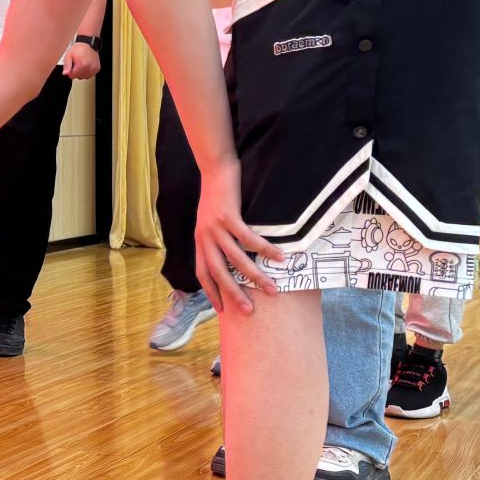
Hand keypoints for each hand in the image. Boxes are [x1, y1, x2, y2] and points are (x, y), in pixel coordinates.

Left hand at [60, 43, 100, 80]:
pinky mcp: (97, 68)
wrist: (88, 43)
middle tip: (77, 63)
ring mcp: (94, 69)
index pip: (72, 76)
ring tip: (82, 64)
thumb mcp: (69, 55)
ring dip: (82, 73)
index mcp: (81, 65)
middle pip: (78, 77)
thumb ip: (67, 66)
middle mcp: (88, 68)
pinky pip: (90, 74)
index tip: (71, 65)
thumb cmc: (79, 48)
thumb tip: (65, 73)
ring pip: (85, 77)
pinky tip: (86, 65)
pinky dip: (88, 71)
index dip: (70, 71)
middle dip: (76, 72)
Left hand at [193, 164, 284, 313]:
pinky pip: (248, 238)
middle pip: (219, 273)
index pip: (203, 274)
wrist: (215, 168)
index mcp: (200, 241)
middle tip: (249, 311)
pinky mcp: (227, 216)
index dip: (212, 292)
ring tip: (271, 289)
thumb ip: (218, 240)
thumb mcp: (212, 222)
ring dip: (255, 276)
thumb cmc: (218, 196)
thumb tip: (234, 260)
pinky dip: (264, 249)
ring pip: (236, 259)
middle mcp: (204, 237)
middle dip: (234, 294)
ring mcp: (215, 227)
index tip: (223, 311)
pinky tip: (279, 257)